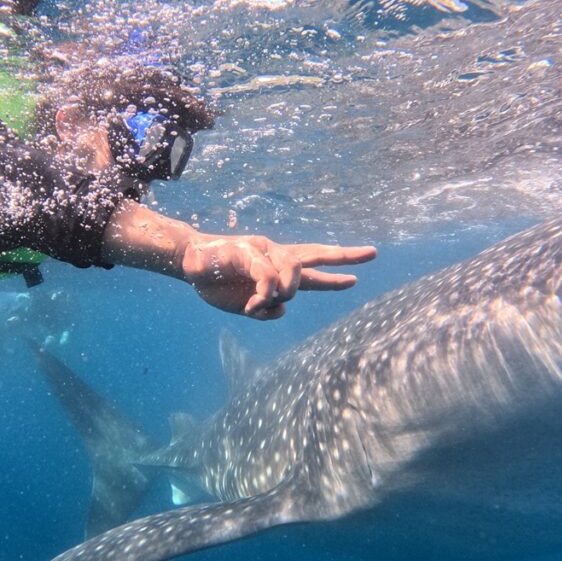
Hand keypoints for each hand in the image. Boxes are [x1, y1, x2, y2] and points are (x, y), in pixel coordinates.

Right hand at [179, 234, 376, 319]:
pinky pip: (267, 274)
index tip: (357, 277)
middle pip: (315, 253)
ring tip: (269, 300)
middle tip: (372, 254)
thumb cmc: (216, 282)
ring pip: (294, 268)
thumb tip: (283, 310)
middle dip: (344, 256)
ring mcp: (262, 250)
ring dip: (288, 289)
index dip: (335, 273)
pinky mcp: (247, 250)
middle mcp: (274, 255)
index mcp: (276, 267)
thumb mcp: (245, 306)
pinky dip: (266, 291)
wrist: (189, 264)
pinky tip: (257, 302)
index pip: (311, 269)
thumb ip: (265, 309)